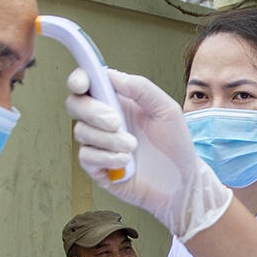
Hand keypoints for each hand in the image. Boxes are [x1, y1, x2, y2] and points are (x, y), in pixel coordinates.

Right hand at [66, 68, 231, 241]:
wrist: (181, 182)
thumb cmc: (175, 144)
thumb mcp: (166, 109)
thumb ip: (141, 88)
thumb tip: (113, 75)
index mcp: (118, 100)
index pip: (89, 83)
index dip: (79, 79)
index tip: (83, 83)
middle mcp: (104, 119)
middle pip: (76, 105)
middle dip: (93, 112)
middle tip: (116, 122)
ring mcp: (99, 143)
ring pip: (81, 131)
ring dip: (109, 139)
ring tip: (132, 146)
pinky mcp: (97, 166)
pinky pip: (87, 156)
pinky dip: (106, 158)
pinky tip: (125, 162)